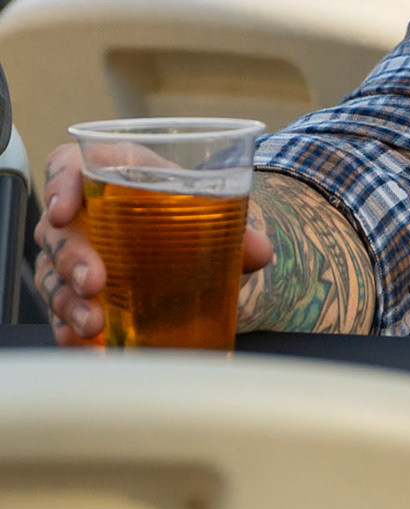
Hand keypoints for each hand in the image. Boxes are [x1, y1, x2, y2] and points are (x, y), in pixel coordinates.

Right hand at [33, 141, 275, 344]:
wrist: (189, 240)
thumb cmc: (186, 211)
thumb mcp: (209, 208)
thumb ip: (235, 226)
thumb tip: (259, 251)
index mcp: (109, 173)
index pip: (66, 166)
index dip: (58, 183)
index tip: (64, 210)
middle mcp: (80, 212)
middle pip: (56, 230)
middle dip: (71, 257)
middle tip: (93, 281)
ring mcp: (70, 253)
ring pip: (52, 274)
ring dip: (68, 301)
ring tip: (93, 323)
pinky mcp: (72, 289)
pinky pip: (59, 307)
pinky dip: (68, 327)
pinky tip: (83, 342)